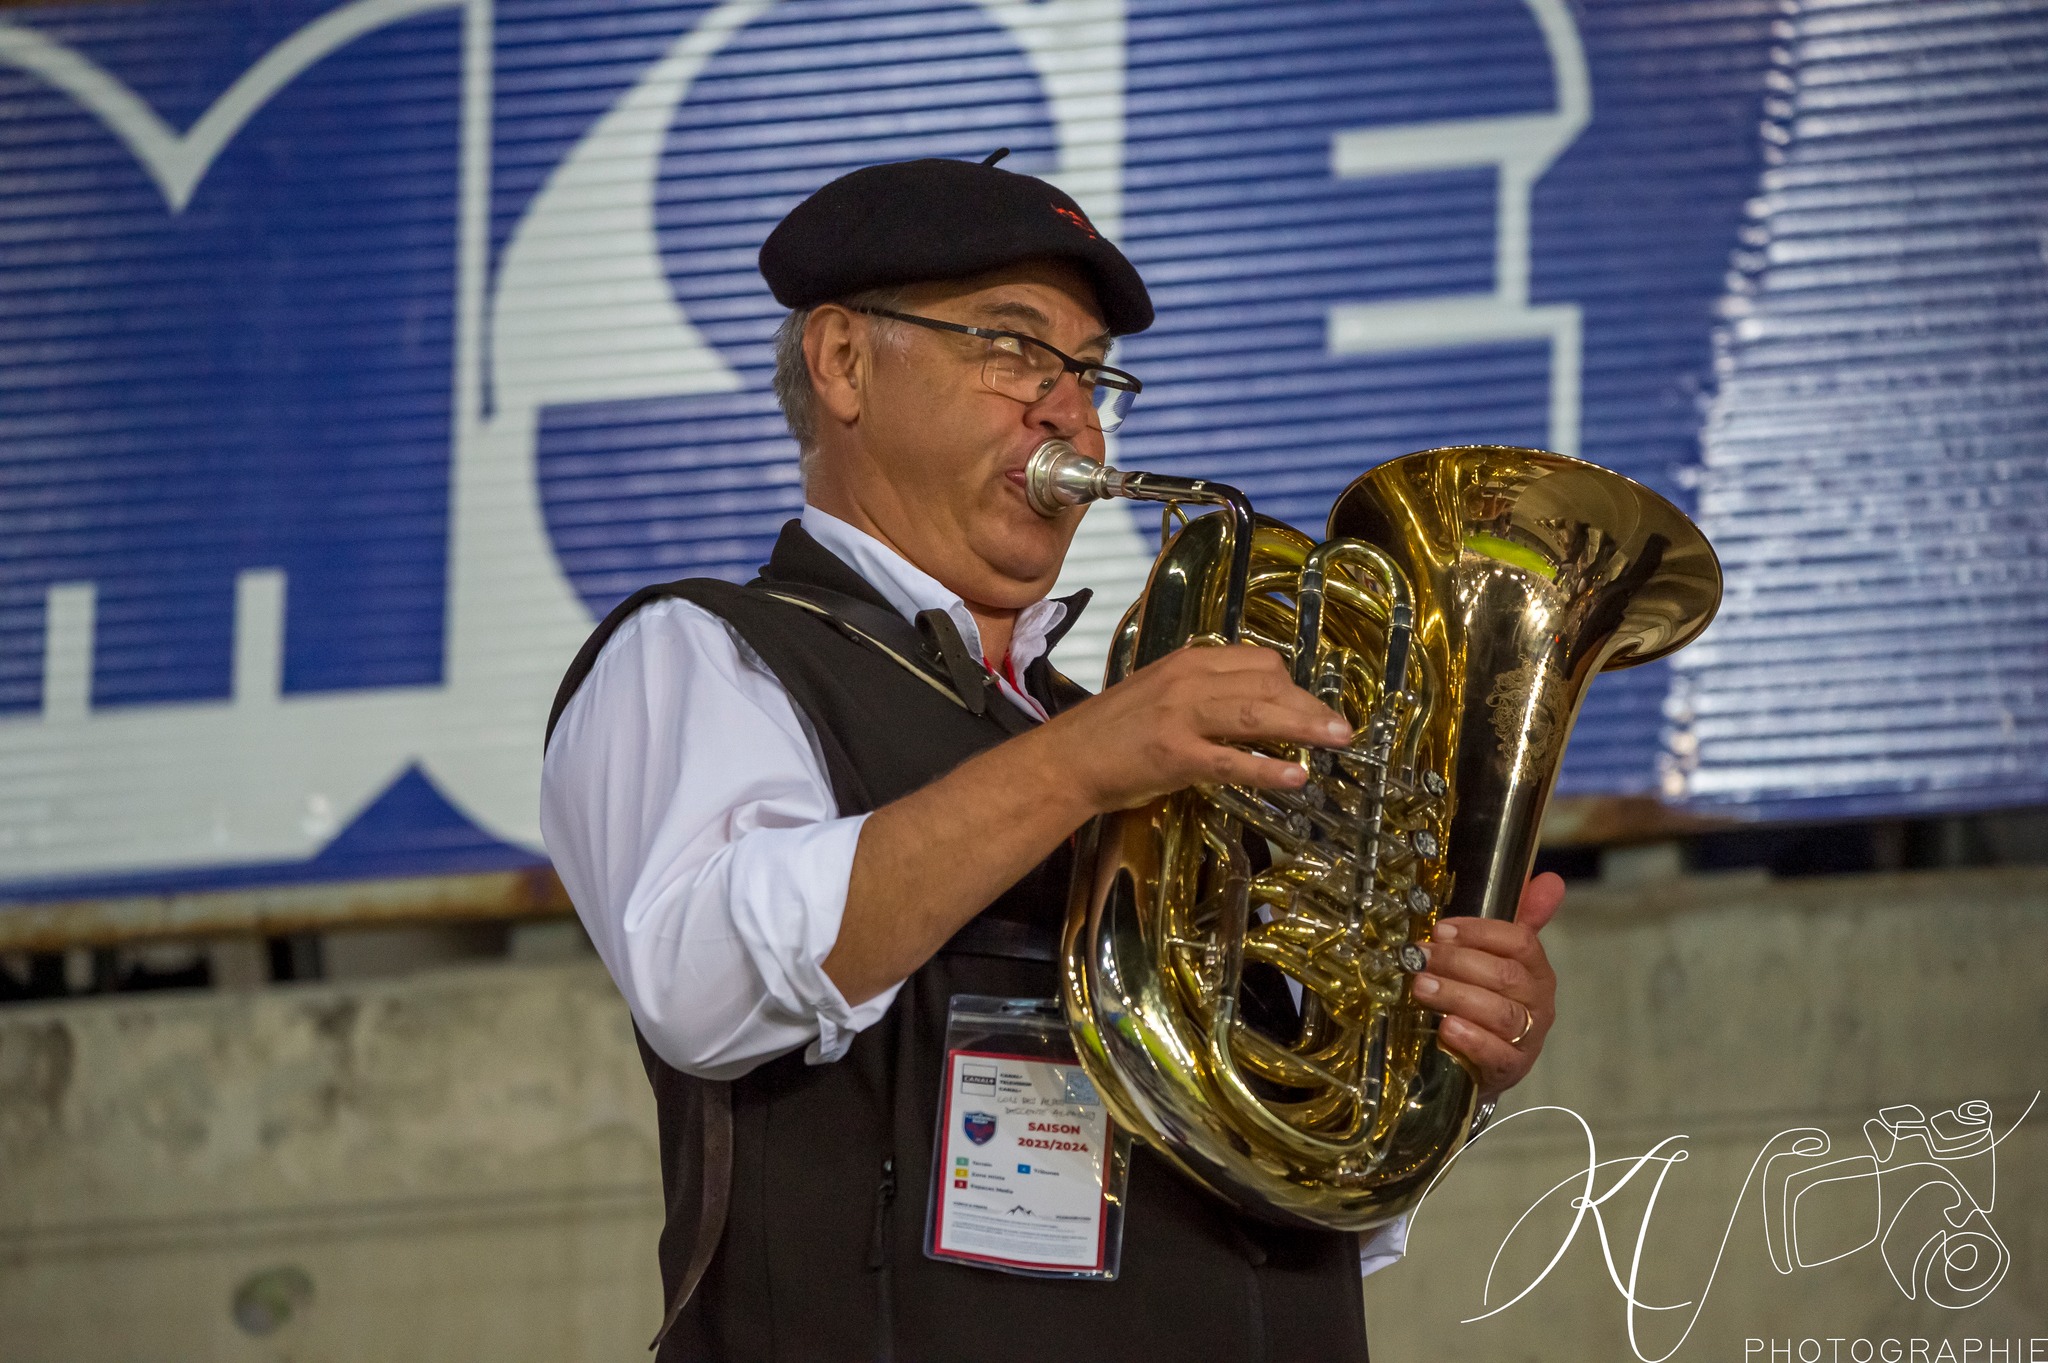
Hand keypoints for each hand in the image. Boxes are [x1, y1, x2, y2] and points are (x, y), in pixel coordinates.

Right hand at [1039, 642, 1352, 812]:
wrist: (1065, 761)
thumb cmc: (1112, 733)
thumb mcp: (1159, 694)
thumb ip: (1201, 691)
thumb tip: (1251, 702)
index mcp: (1187, 661)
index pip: (1258, 662)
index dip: (1293, 685)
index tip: (1312, 707)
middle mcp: (1188, 680)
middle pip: (1267, 683)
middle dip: (1309, 706)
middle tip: (1339, 728)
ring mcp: (1181, 716)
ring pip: (1256, 713)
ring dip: (1304, 726)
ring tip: (1337, 740)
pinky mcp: (1174, 755)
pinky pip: (1232, 759)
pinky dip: (1268, 768)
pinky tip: (1296, 777)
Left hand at [1414, 872, 1563, 1099]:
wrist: (1482, 1061)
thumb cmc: (1488, 999)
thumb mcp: (1499, 957)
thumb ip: (1520, 918)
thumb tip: (1550, 879)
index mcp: (1536, 969)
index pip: (1520, 942)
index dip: (1480, 933)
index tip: (1441, 929)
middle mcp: (1538, 1002)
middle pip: (1504, 976)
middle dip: (1457, 963)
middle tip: (1418, 956)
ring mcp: (1527, 1037)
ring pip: (1498, 1013)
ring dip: (1456, 996)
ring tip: (1420, 986)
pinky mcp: (1511, 1068)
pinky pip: (1495, 1053)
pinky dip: (1470, 1039)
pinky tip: (1446, 1028)